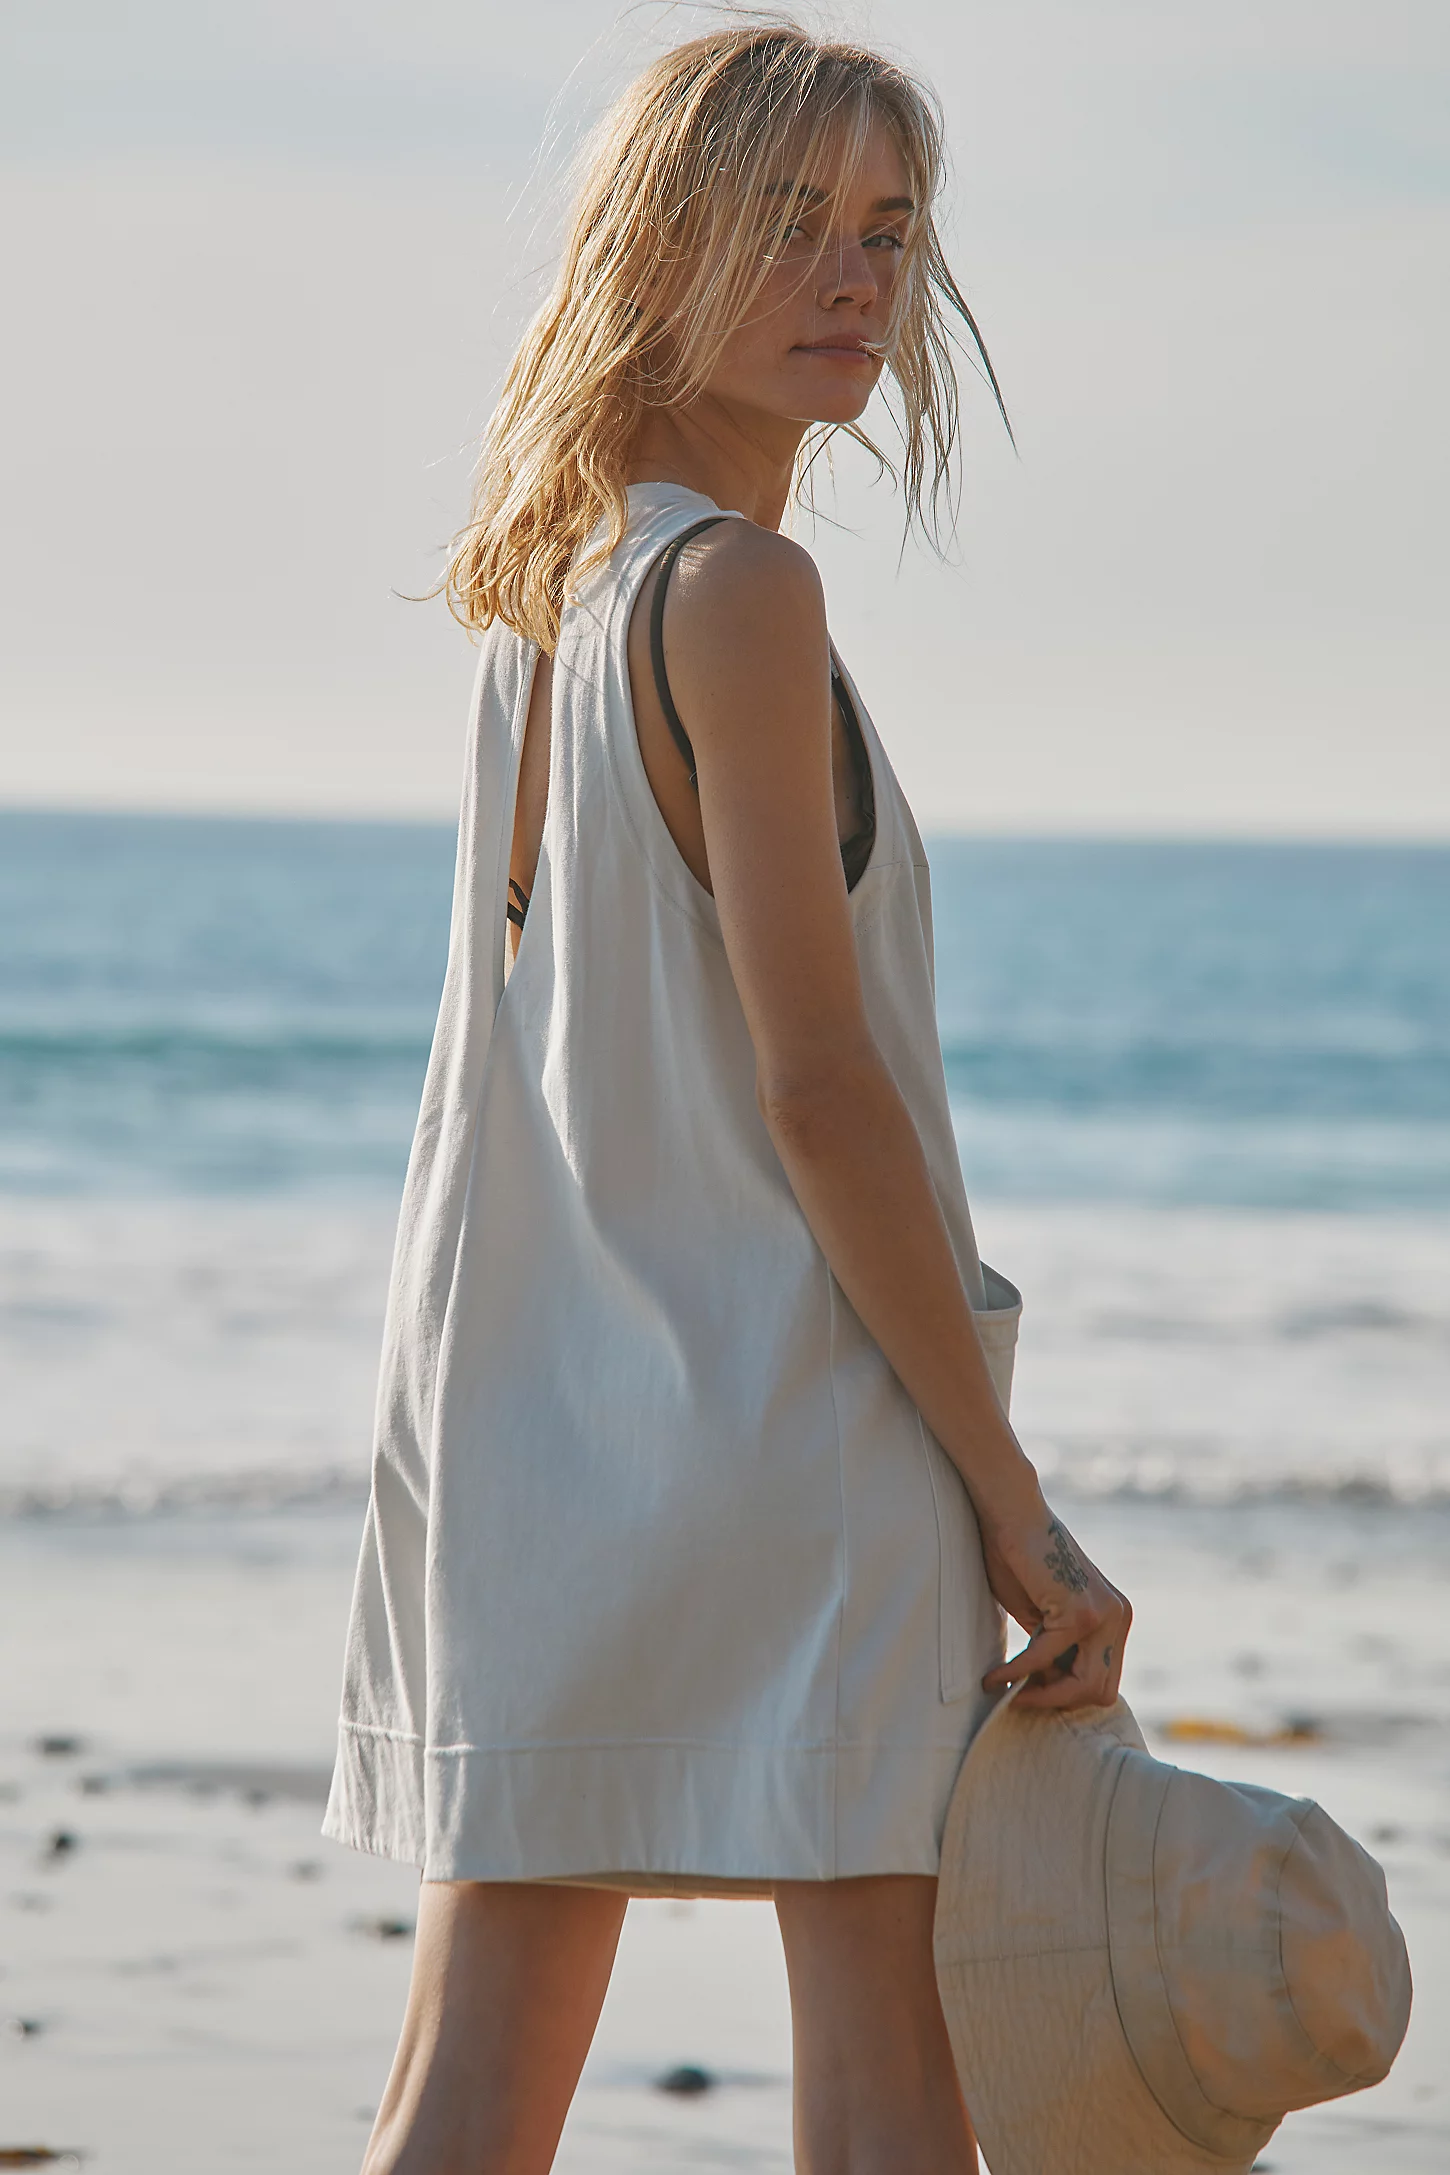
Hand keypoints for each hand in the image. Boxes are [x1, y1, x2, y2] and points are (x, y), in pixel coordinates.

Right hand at [978, 1501, 1130, 1711]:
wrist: (1011, 1513)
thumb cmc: (1017, 1557)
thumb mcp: (1042, 1615)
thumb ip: (1054, 1649)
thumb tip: (1047, 1689)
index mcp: (1115, 1615)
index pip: (1103, 1677)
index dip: (1067, 1692)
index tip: (1030, 1691)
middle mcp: (1119, 1616)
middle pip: (1101, 1690)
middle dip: (1058, 1699)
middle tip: (1019, 1695)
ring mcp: (1106, 1615)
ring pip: (1085, 1686)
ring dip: (1043, 1694)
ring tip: (1008, 1688)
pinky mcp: (1080, 1612)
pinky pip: (1047, 1658)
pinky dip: (1018, 1671)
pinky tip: (995, 1675)